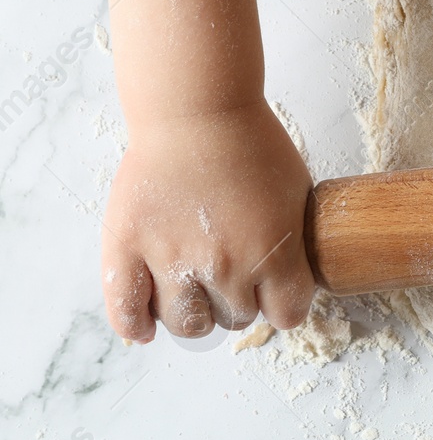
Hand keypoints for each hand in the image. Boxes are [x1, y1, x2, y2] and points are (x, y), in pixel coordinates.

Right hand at [101, 99, 315, 342]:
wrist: (198, 111)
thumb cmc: (252, 144)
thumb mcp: (298, 193)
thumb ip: (295, 241)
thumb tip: (294, 277)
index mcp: (274, 254)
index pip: (287, 315)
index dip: (284, 306)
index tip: (277, 296)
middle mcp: (226, 266)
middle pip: (237, 318)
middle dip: (239, 303)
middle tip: (232, 280)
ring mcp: (174, 260)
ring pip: (187, 324)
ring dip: (196, 316)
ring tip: (195, 296)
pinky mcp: (128, 247)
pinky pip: (126, 308)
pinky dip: (135, 325)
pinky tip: (144, 328)